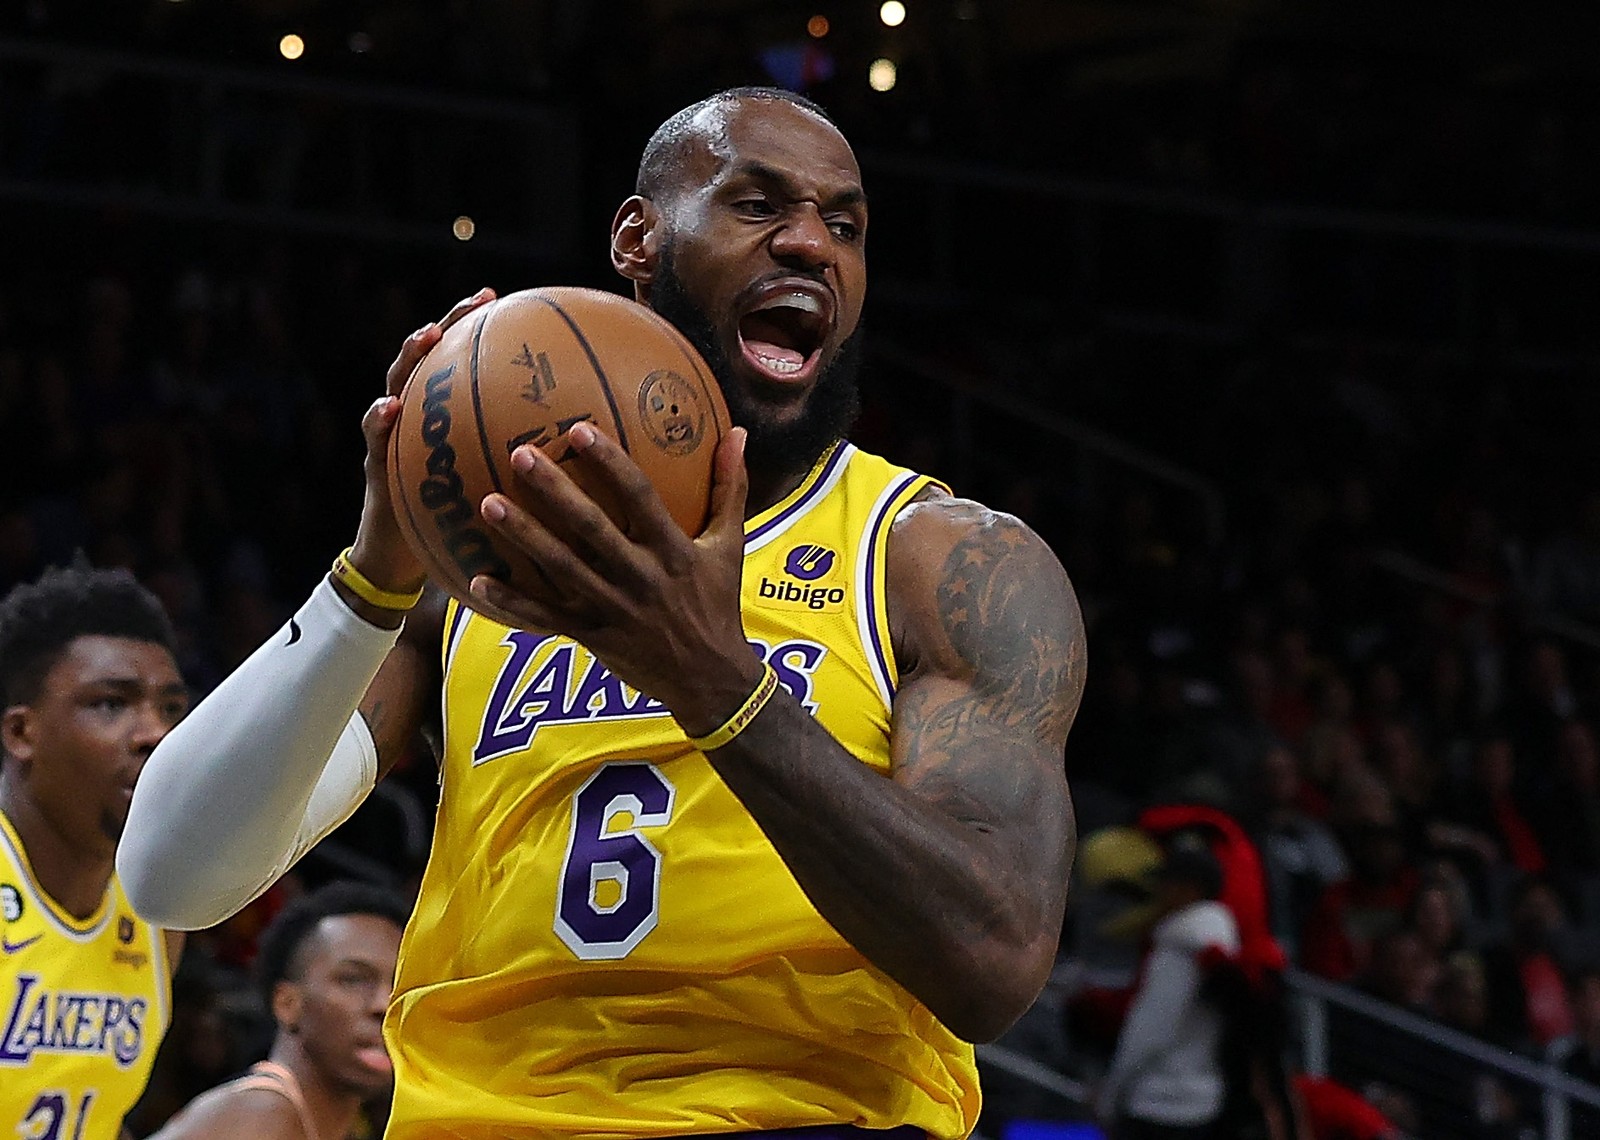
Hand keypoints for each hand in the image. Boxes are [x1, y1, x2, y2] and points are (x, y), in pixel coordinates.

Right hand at [348, 287, 496, 588]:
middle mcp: (421, 420)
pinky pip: (375, 439)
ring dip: (411, 357)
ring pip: (398, 385)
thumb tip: (578, 460)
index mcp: (449, 420)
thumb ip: (522, 471)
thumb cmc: (456, 525)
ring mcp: (394, 438)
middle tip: (477, 300)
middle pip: (435, 361)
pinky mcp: (375, 466)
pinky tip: (389, 408)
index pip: (468, 367)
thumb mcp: (496, 495)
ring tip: (428, 336)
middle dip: (452, 325)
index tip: (518, 307)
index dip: (488, 335)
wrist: (403, 560)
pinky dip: (378, 420)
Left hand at [470, 420, 759, 729]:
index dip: (610, 463)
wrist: (710, 679)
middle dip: (554, 490)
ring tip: (489, 503)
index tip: (579, 430)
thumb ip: (729, 489)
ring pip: (561, 568)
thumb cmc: (718, 604)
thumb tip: (737, 433)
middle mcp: (641, 578)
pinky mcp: (592, 636)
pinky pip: (546, 618)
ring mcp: (613, 609)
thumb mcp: (731, 546)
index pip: (640, 498)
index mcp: (674, 551)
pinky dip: (511, 602)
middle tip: (520, 454)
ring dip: (524, 536)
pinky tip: (476, 581)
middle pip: (590, 528)